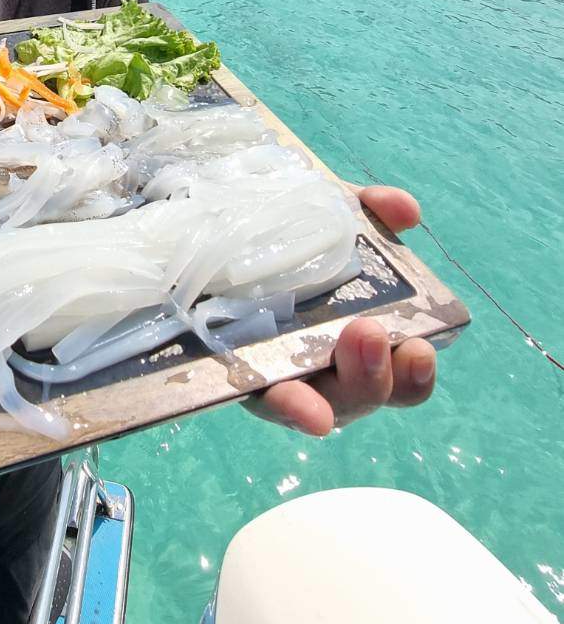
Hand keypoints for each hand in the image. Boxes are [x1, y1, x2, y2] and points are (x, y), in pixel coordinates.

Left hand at [244, 184, 436, 436]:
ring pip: (313, 405)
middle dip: (374, 374)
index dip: (412, 375)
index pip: (393, 374)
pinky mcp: (229, 377)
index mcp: (350, 341)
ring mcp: (272, 376)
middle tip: (372, 331)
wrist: (202, 224)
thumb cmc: (278, 231)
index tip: (421, 349)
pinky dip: (290, 407)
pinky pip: (258, 398)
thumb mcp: (323, 212)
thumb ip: (365, 211)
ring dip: (340, 388)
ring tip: (343, 346)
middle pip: (356, 396)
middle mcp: (316, 370)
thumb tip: (405, 209)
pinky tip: (310, 413)